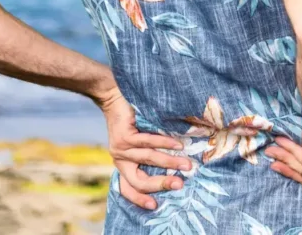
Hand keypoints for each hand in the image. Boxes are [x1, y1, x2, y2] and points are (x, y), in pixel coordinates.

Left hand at [96, 87, 193, 209]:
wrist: (115, 96)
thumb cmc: (134, 119)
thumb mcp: (141, 141)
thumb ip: (152, 154)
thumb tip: (180, 167)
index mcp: (122, 164)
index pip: (128, 188)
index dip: (140, 199)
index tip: (155, 205)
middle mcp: (119, 159)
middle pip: (138, 181)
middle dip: (161, 184)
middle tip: (180, 184)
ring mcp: (120, 148)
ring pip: (148, 160)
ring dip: (170, 163)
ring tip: (187, 164)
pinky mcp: (124, 137)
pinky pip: (148, 143)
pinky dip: (165, 144)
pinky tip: (178, 145)